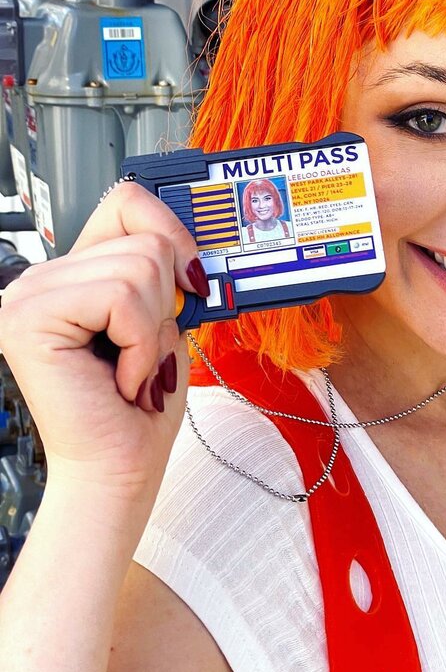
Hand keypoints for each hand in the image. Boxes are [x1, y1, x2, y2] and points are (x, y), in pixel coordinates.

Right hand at [0, 182, 210, 503]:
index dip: (172, 234)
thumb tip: (191, 241)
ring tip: (131, 368)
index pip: (127, 202)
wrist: (120, 468)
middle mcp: (42, 279)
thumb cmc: (140, 408)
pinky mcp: (29, 319)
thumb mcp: (162, 322)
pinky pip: (122, 298)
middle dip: (165, 304)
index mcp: (73, 274)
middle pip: (143, 239)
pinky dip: (139, 345)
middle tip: (142, 353)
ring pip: (139, 268)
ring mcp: (28, 296)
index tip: (191, 281)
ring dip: (152, 331)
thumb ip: (163, 273)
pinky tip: (120, 378)